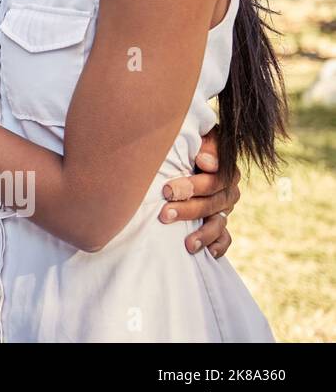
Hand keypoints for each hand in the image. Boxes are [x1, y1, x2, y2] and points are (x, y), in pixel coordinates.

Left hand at [158, 127, 239, 256]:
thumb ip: (204, 145)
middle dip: (188, 209)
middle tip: (164, 214)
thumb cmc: (185, 146)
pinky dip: (219, 246)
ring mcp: (224, 208)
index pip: (217, 179)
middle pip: (213, 202)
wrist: (181, 157)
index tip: (169, 189)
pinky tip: (208, 253)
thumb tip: (205, 161)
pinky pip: (225, 238)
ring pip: (218, 223)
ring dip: (203, 234)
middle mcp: (227, 189)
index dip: (196, 185)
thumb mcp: (196, 138)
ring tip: (188, 244)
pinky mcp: (218, 224)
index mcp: (224, 168)